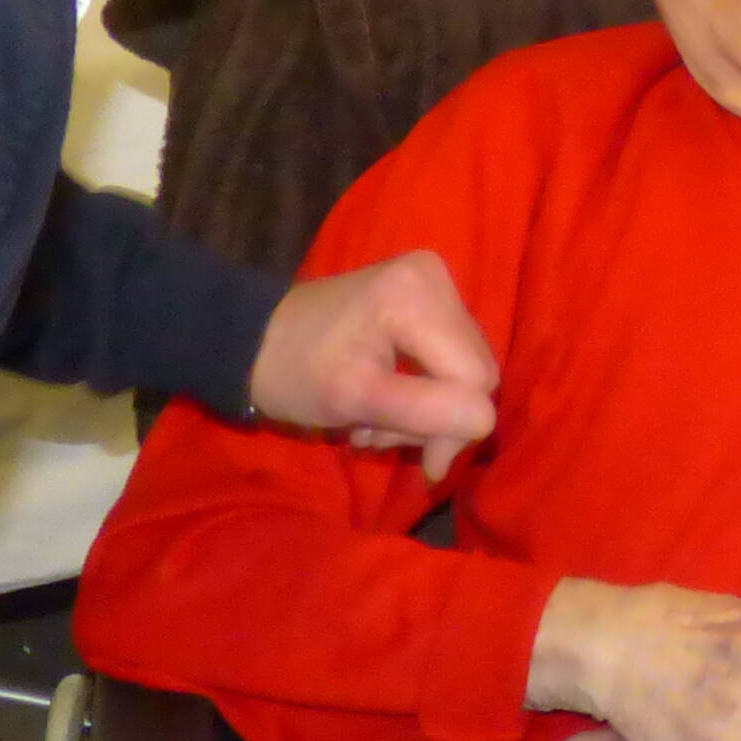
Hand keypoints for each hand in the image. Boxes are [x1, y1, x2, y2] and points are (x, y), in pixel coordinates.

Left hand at [248, 250, 501, 481]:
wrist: (254, 340)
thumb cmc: (295, 372)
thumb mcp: (355, 399)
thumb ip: (425, 412)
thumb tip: (485, 425)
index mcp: (417, 295)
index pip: (473, 379)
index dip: (452, 429)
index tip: (418, 463)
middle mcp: (435, 277)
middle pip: (474, 373)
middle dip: (435, 419)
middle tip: (379, 435)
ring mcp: (432, 282)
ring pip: (465, 370)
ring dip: (426, 410)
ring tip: (374, 421)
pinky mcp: (427, 295)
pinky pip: (450, 357)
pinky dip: (422, 389)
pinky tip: (385, 400)